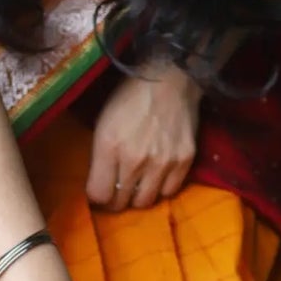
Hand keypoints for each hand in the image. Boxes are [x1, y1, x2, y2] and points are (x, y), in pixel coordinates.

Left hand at [85, 65, 201, 210]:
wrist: (169, 78)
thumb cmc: (130, 97)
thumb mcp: (102, 123)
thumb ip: (99, 155)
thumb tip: (99, 183)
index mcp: (109, 146)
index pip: (98, 194)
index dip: (96, 196)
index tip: (99, 190)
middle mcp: (135, 159)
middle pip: (121, 202)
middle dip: (115, 200)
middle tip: (116, 190)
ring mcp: (162, 162)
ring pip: (145, 202)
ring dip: (138, 197)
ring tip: (137, 185)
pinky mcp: (184, 160)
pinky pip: (169, 191)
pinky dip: (161, 188)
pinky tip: (157, 176)